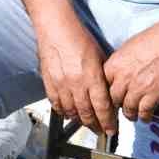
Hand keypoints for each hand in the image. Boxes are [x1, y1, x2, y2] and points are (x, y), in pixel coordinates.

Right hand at [35, 13, 115, 136]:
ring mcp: (60, 85)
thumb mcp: (99, 57)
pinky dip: (63, 111)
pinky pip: (56, 104)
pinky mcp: (48, 82)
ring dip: (79, 120)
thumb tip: (107, 94)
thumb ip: (102, 78)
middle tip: (100, 130)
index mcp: (92, 77)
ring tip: (85, 123)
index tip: (111, 130)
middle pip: (86, 113)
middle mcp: (76, 84)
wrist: (55, 28)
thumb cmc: (79, 38)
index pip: (102, 107)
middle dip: (95, 125)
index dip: (107, 122)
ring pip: (71, 111)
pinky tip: (68, 113)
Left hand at [104, 20, 158, 123]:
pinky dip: (144, 117)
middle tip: (120, 108)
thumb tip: (113, 76)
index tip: (109, 98)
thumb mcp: (125, 49)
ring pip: (128, 109)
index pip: (102, 86)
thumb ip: (117, 65)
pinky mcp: (153, 94)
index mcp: (114, 65)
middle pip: (113, 100)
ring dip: (130, 114)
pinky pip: (144, 112)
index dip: (106, 93)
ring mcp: (138, 87)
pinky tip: (145, 116)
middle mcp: (122, 78)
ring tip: (132, 115)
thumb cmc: (151, 40)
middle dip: (117, 105)